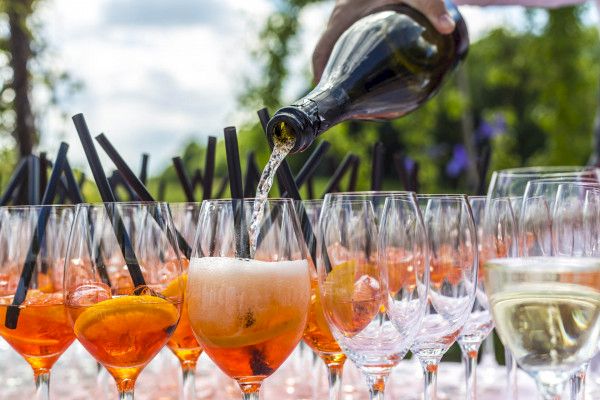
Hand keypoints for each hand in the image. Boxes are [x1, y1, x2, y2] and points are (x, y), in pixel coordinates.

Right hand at [312, 0, 455, 81]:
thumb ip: (431, 7)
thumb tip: (448, 28)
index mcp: (345, 17)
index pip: (321, 52)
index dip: (321, 76)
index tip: (328, 95)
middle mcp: (341, 18)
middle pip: (328, 54)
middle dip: (336, 78)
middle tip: (352, 101)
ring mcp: (348, 15)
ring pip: (338, 46)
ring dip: (344, 67)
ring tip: (363, 91)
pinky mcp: (358, 13)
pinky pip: (348, 37)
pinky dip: (353, 54)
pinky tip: (374, 65)